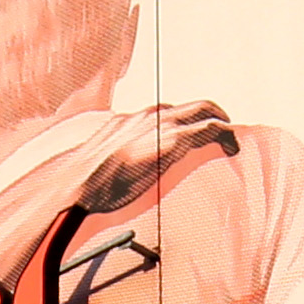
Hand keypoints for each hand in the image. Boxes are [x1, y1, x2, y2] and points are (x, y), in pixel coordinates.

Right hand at [0, 101, 238, 269]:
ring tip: (231, 141)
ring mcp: (155, 128)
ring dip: (221, 122)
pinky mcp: (170, 142)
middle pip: (184, 106)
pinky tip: (234, 151)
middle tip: (220, 131)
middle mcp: (140, 118)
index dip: (176, 123)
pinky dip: (226, 136)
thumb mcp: (86, 178)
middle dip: (206, 114)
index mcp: (119, 124)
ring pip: (203, 109)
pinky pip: (209, 130)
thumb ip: (95, 176)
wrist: (69, 194)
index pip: (156, 113)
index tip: (187, 138)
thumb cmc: (72, 195)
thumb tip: (80, 198)